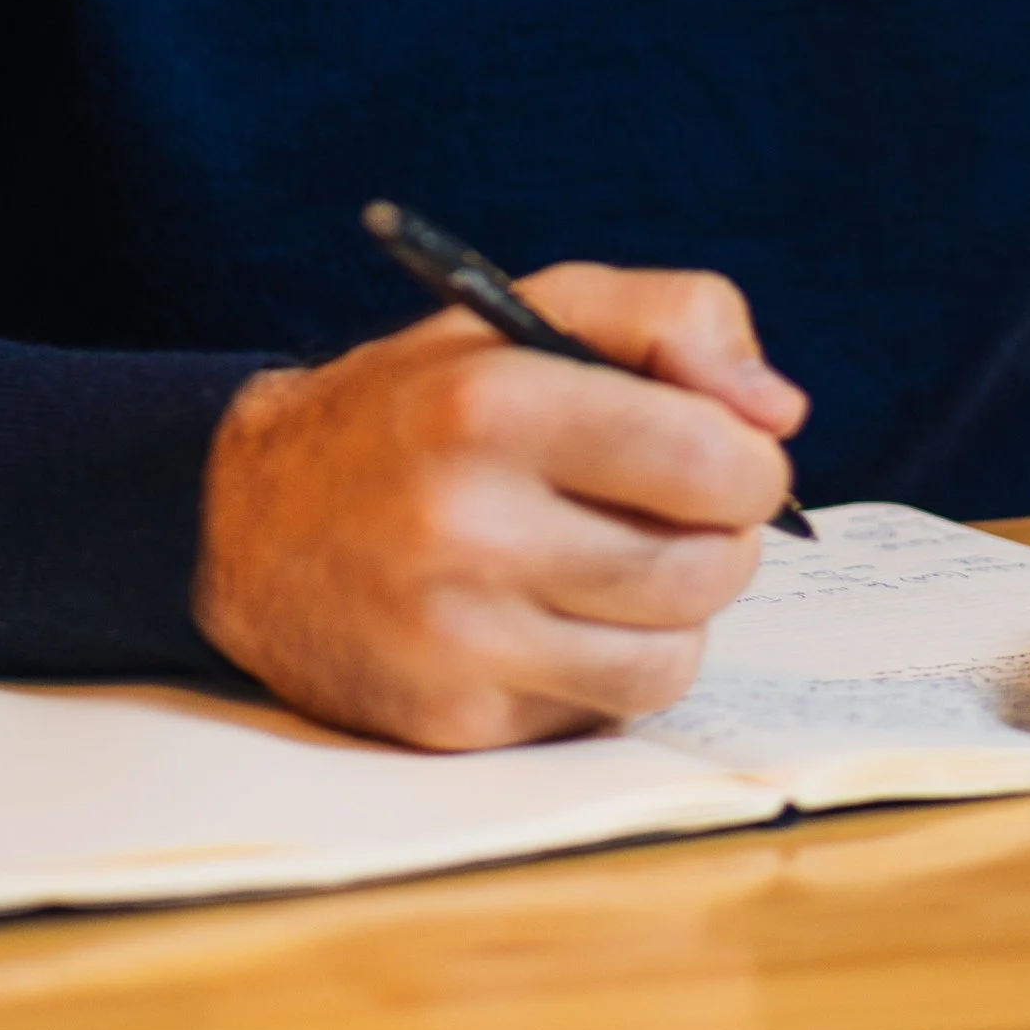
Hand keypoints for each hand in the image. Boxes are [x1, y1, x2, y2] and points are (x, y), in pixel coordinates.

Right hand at [194, 264, 805, 746]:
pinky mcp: (453, 721)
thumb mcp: (535, 309)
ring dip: (678, 610)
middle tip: (683, 511)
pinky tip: (564, 615)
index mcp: (493, 405)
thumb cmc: (423, 404)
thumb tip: (780, 415)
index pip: (708, 459)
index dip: (749, 459)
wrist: (250, 519)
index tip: (730, 454)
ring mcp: (456, 638)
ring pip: (672, 655)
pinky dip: (614, 666)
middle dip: (724, 537)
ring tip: (627, 560)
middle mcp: (468, 527)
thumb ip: (677, 321)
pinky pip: (607, 710)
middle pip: (706, 568)